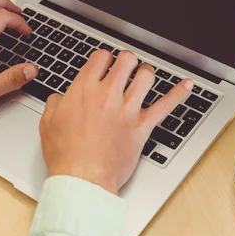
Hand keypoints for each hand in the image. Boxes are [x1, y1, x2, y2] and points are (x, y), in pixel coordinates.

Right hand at [40, 50, 192, 193]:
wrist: (82, 178)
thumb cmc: (66, 154)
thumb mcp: (48, 123)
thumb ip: (55, 104)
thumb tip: (60, 98)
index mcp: (84, 90)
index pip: (100, 58)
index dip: (104, 58)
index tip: (104, 64)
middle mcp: (108, 94)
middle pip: (126, 61)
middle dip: (126, 61)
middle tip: (125, 67)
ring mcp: (127, 110)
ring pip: (145, 77)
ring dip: (145, 73)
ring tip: (143, 76)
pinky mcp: (141, 127)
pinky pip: (165, 106)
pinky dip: (178, 94)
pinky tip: (187, 86)